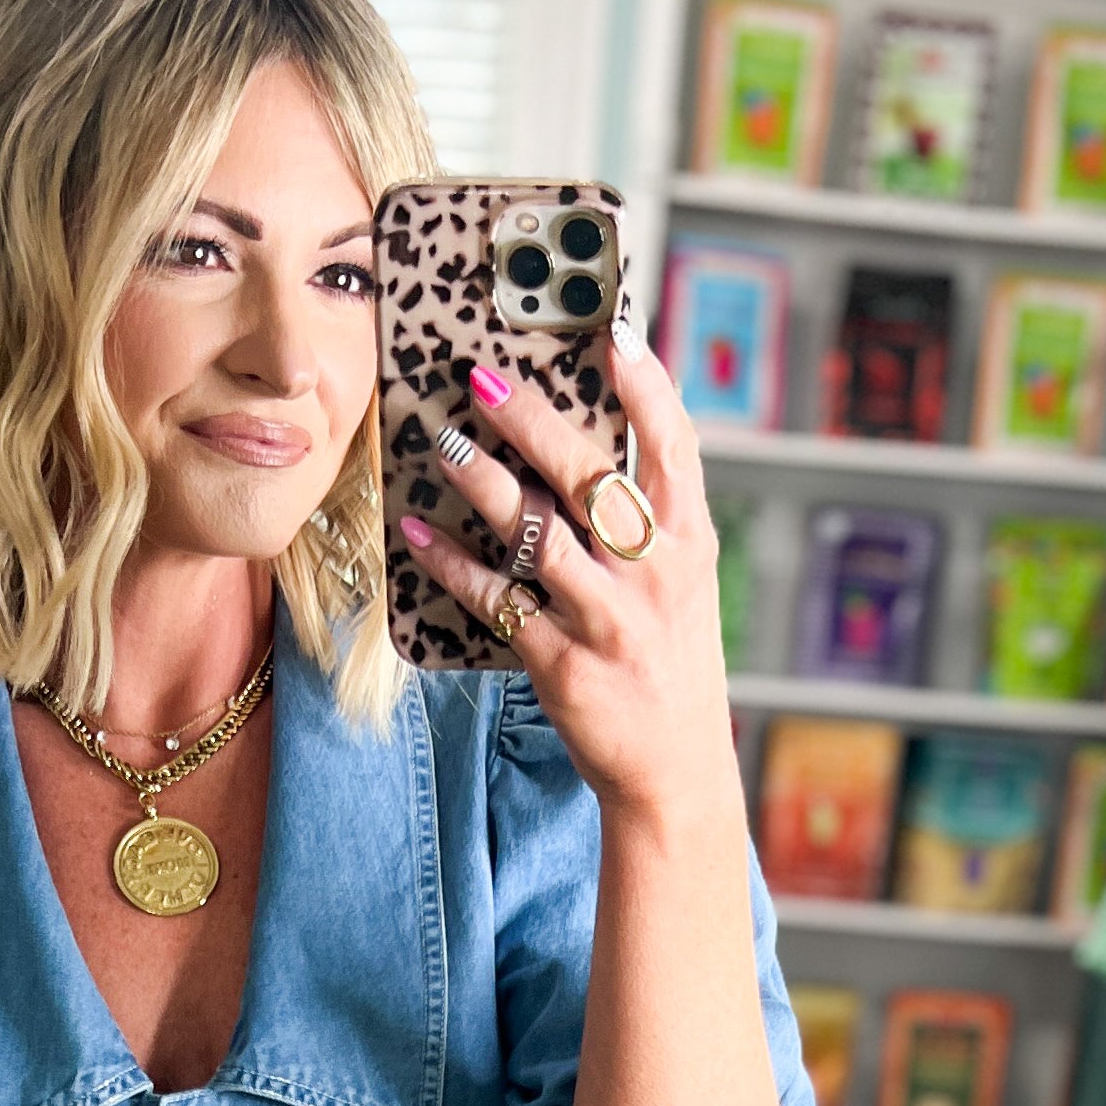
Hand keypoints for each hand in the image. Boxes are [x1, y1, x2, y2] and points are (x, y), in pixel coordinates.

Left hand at [397, 320, 737, 835]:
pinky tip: (416, 533)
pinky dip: (454, 565)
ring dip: (483, 484)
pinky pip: (499, 603)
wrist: (676, 772)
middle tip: (480, 377)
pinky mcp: (564, 665)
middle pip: (590, 477)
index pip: (675, 446)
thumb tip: (582, 441)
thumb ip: (647, 517)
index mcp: (688, 543)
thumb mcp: (678, 584)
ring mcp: (609, 620)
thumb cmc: (667, 661)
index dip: (646, 387)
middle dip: (532, 420)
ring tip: (441, 442)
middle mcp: (654, 574)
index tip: (612, 332)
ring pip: (538, 535)